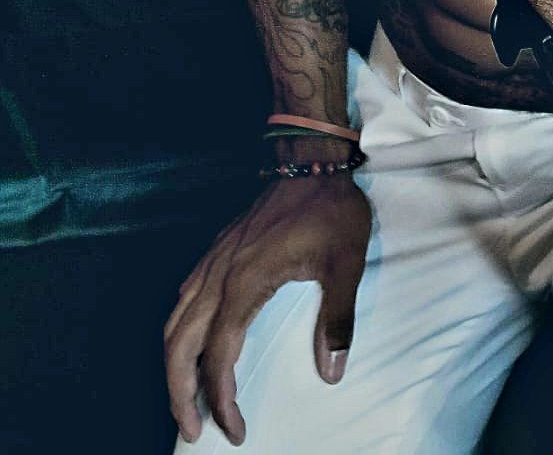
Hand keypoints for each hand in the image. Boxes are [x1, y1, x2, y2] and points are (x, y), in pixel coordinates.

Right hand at [164, 175, 370, 444]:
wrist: (311, 158)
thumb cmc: (330, 209)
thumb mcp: (346, 263)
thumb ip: (337, 319)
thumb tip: (331, 372)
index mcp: (244, 284)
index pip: (219, 357)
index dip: (222, 399)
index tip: (236, 430)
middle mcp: (218, 276)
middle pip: (178, 347)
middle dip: (180, 395)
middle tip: (194, 432)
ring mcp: (212, 261)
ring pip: (173, 323)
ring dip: (173, 366)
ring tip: (186, 400)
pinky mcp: (216, 251)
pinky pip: (182, 299)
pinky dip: (178, 332)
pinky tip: (190, 343)